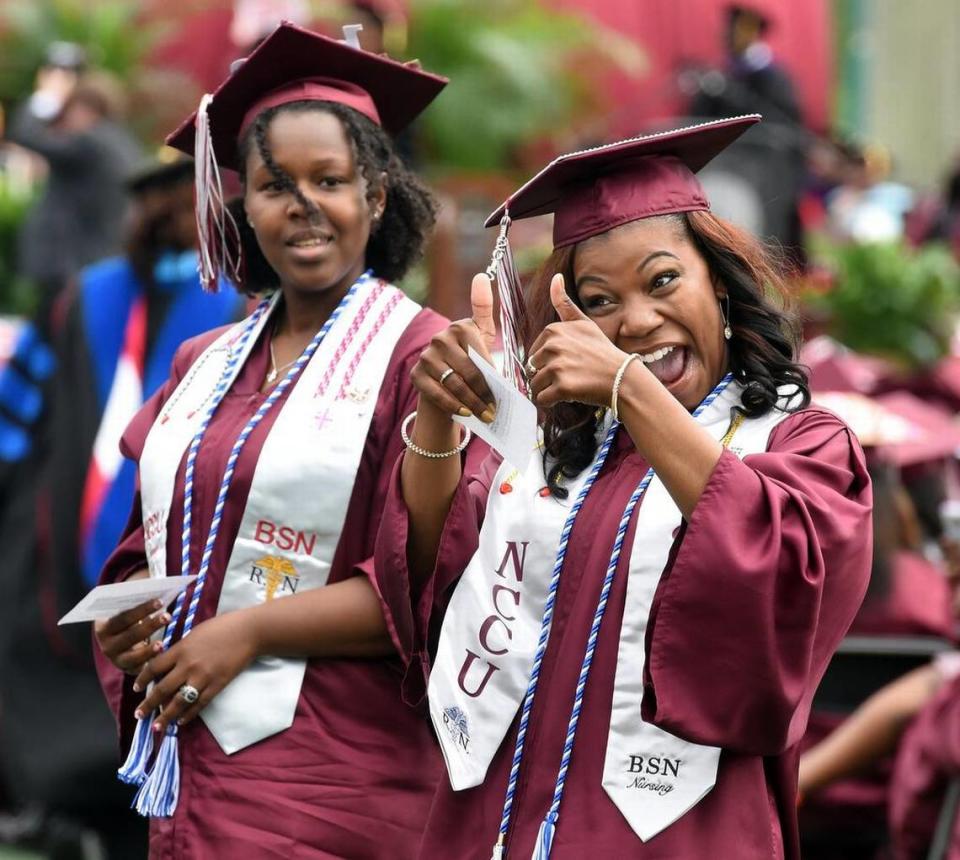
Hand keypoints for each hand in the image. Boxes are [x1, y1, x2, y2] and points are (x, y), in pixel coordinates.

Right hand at [94, 598, 170, 674]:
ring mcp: (117, 660)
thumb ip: (137, 601)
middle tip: (168, 616)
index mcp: (103, 626)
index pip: (122, 617)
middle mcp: (106, 645)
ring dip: (148, 650)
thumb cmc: (131, 619)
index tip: (160, 601)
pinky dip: (151, 663)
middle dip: (150, 626)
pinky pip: (140, 669)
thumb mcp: (129, 610)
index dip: (141, 610)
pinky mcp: (128, 670)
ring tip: (162, 643)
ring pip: (133, 656)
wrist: (122, 641)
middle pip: (129, 636)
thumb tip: (158, 586)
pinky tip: (163, 657)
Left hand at [132, 611, 258, 732]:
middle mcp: (188, 665)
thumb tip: (168, 663)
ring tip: (157, 727)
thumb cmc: (222, 627)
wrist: (248, 632)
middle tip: (139, 716)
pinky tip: (181, 721)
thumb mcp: (195, 633)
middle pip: (162, 689)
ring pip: (179, 702)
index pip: (154, 667)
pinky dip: (188, 715)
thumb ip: (181, 649)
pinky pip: (199, 704)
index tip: (136, 688)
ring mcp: (203, 677)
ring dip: (166, 716)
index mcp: (181, 649)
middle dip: (148, 705)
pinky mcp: (217, 685)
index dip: (142, 679)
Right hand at [411, 273, 497, 420]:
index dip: (493, 377)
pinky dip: (454, 406)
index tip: (502, 393)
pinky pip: (438, 394)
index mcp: (460, 327)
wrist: (442, 383)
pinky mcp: (416, 376)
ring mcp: (426, 357)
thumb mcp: (479, 335)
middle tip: (496, 410)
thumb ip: (483, 309)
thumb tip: (481, 275)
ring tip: (486, 416)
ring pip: (455, 384)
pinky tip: (466, 415)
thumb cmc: (468, 358)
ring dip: (473, 404)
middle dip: (485, 394)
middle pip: (469, 372)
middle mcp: (439, 338)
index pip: (482, 356)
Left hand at [527, 274, 627, 407]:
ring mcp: (557, 366)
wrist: (623, 378)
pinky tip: (569, 394)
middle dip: (549, 375)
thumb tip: (555, 278)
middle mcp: (553, 345)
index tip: (570, 361)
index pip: (535, 352)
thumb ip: (564, 303)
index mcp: (553, 330)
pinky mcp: (561, 387)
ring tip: (572, 384)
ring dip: (550, 389)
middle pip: (534, 368)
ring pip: (536, 384)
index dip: (550, 361)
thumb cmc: (602, 352)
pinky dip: (552, 401)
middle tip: (572, 374)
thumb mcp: (584, 323)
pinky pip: (541, 399)